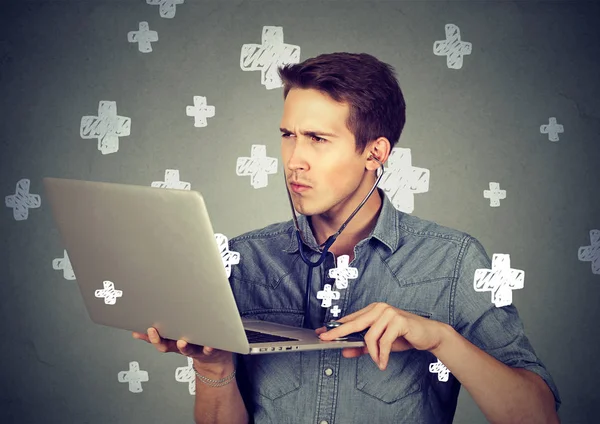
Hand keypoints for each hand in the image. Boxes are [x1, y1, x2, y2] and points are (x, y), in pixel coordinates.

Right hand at [132, 327, 231, 364]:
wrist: (214, 358)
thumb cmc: (195, 342)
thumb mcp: (178, 336)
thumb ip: (165, 328)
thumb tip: (148, 318)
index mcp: (173, 341)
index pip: (157, 338)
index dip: (148, 336)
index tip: (140, 329)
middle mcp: (182, 345)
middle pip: (166, 346)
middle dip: (158, 340)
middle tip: (152, 331)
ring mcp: (195, 349)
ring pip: (186, 350)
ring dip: (183, 346)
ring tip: (181, 341)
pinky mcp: (208, 350)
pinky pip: (208, 350)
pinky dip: (208, 348)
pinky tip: (208, 344)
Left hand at [317, 302, 446, 369]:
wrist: (428, 334)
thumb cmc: (404, 336)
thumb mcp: (380, 343)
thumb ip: (362, 347)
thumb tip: (344, 351)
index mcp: (373, 310)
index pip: (350, 319)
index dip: (335, 327)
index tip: (322, 333)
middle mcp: (379, 308)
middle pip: (354, 323)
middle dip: (338, 333)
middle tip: (327, 341)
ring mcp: (389, 313)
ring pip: (370, 336)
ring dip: (372, 353)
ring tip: (378, 362)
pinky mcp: (398, 321)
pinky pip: (384, 341)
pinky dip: (382, 355)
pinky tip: (383, 363)